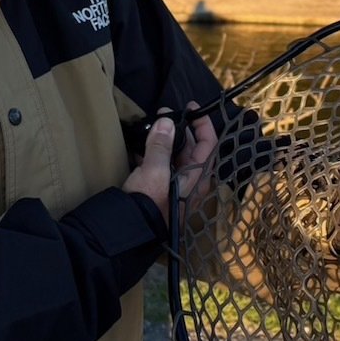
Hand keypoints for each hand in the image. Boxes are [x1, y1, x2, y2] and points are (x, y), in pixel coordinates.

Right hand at [123, 103, 217, 223]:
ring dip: (164, 140)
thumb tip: (167, 121)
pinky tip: (140, 145)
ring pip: (175, 157)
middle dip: (179, 129)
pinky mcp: (160, 191)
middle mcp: (191, 183)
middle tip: (164, 114)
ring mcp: (175, 187)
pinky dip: (154, 153)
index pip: (209, 145)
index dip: (202, 124)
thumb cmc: (148, 203)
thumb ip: (160, 145)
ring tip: (151, 125)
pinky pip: (162, 167)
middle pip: (192, 149)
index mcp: (198, 178)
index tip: (190, 108)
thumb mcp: (154, 171)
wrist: (130, 232)